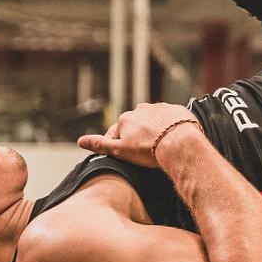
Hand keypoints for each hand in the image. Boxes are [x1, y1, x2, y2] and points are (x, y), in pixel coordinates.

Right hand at [78, 102, 202, 168]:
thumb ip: (100, 144)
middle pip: (137, 125)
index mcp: (125, 119)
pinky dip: (171, 126)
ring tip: (161, 145)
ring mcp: (160, 108)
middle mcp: (141, 109)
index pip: (118, 132)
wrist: (180, 144)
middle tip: (146, 152)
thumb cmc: (149, 150)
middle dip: (139, 135)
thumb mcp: (120, 151)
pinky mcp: (177, 110)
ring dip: (155, 129)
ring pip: (154, 120)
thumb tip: (81, 141)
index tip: (129, 154)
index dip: (121, 144)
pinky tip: (175, 138)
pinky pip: (171, 118)